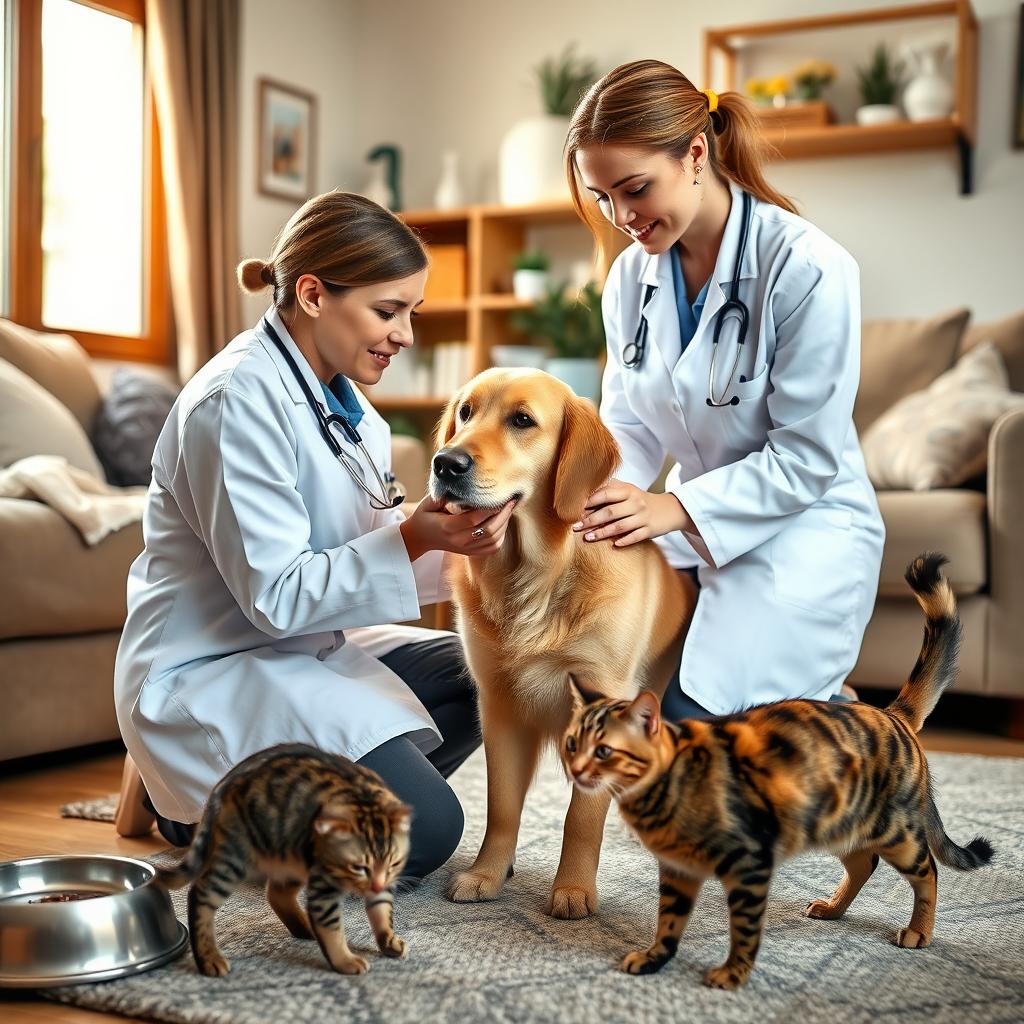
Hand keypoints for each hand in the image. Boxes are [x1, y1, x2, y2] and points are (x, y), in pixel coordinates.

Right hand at [400, 495, 516, 560]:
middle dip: (502, 514)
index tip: (499, 495)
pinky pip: (492, 547)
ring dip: (504, 524)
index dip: (489, 507)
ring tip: (508, 509)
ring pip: (493, 539)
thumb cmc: (426, 515)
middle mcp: (458, 540)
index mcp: (447, 527)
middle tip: (510, 500)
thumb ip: (445, 493)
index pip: (473, 518)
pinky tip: (502, 522)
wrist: (420, 537)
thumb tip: (463, 483)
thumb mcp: (430, 501)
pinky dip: (501, 535)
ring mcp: (465, 549)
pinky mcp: (471, 552)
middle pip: (488, 530)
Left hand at [572, 480, 691, 547]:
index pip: (606, 494)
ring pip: (620, 526)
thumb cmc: (641, 500)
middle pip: (610, 512)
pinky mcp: (650, 530)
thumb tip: (586, 491)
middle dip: (591, 520)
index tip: (576, 509)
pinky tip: (613, 545)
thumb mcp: (628, 490)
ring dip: (602, 533)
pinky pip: (635, 536)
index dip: (590, 501)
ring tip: (587, 538)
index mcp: (628, 491)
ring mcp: (643, 517)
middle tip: (576, 527)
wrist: (669, 509)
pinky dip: (624, 541)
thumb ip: (610, 488)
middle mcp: (636, 503)